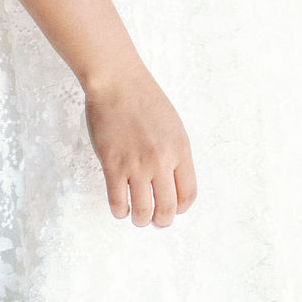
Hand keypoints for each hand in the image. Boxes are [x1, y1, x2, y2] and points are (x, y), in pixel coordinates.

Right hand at [84, 66, 196, 227]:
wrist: (117, 81)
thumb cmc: (143, 98)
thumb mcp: (172, 125)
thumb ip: (174, 153)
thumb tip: (170, 181)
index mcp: (180, 150)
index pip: (188, 194)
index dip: (180, 208)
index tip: (172, 208)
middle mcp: (162, 161)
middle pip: (167, 209)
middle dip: (161, 221)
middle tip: (154, 220)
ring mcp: (137, 164)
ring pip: (143, 212)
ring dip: (140, 220)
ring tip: (136, 216)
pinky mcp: (113, 164)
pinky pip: (118, 201)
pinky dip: (120, 211)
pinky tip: (120, 206)